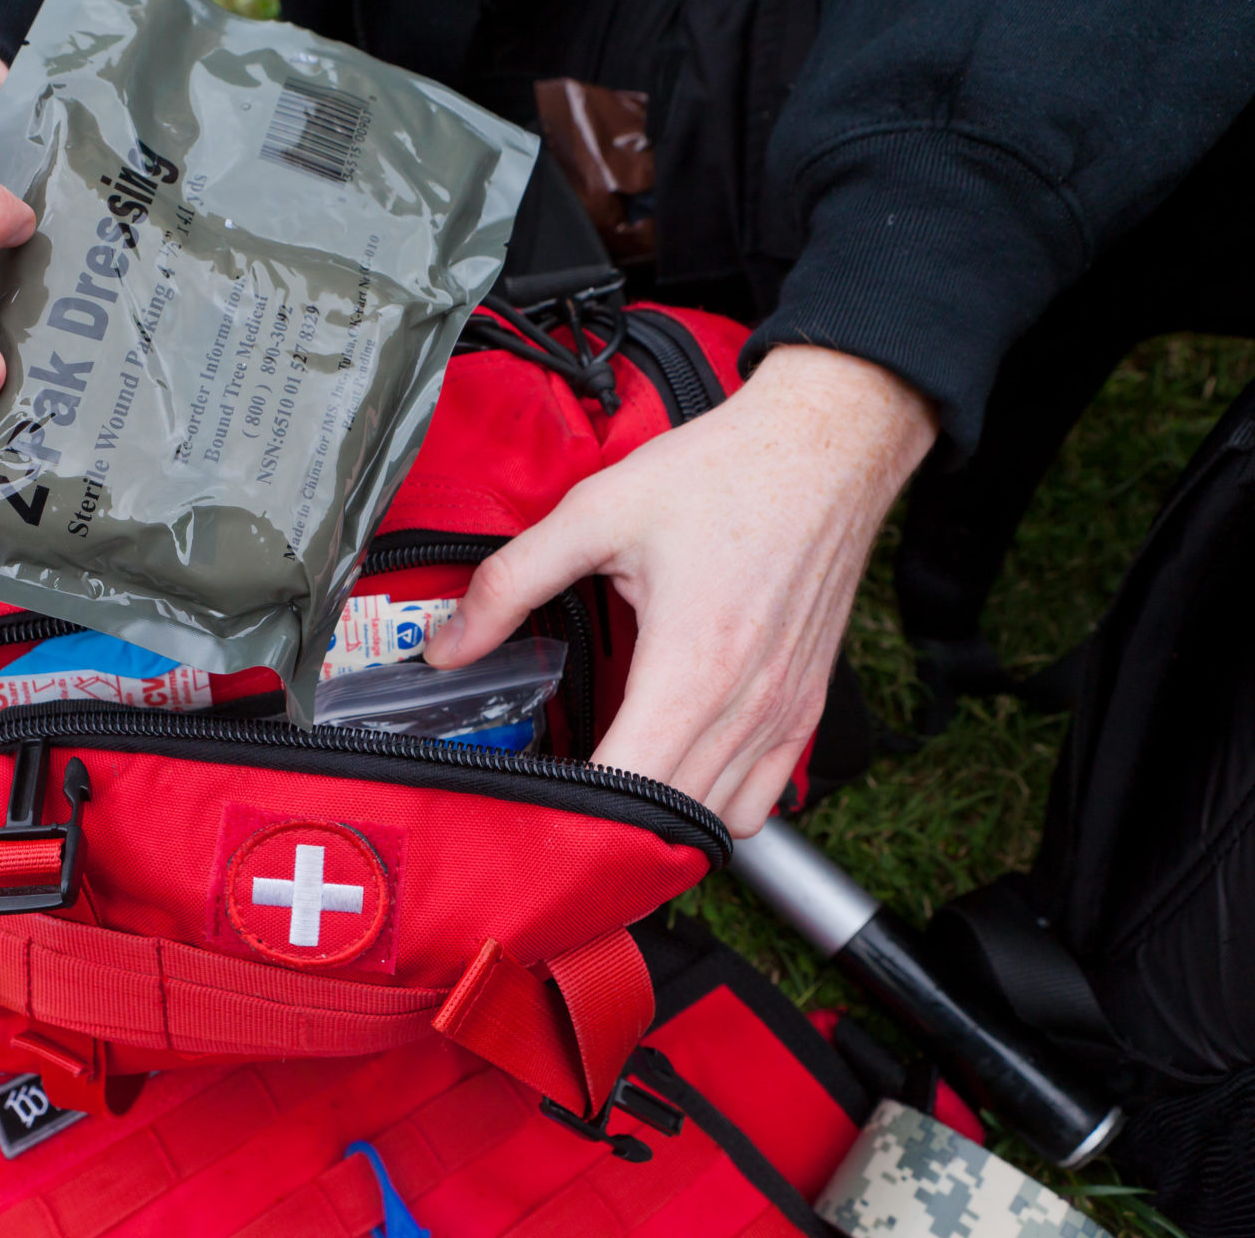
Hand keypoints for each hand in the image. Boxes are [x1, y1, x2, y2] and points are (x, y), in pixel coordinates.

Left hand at [423, 345, 937, 836]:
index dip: (569, 815)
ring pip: (716, 827)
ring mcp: (784, 715)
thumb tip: (444, 646)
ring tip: (607, 788)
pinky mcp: (806, 710)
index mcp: (690, 666)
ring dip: (659, 825)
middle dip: (603, 827)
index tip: (525, 806)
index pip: (629, 793)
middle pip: (668, 827)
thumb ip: (510, 584)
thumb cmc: (721, 474)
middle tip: (548, 805)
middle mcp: (745, 706)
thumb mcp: (594, 512)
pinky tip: (669, 767)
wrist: (827, 444)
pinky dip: (712, 807)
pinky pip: (759, 803)